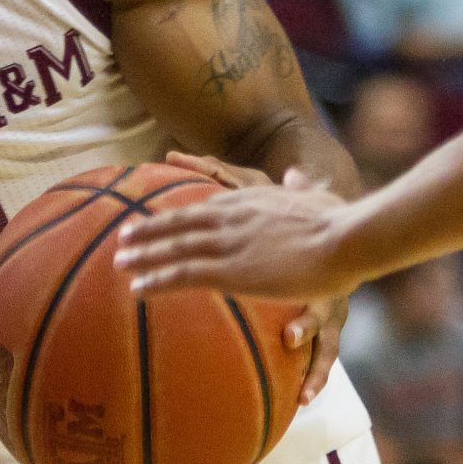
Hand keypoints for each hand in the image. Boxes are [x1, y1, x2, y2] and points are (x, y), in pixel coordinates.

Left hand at [136, 154, 352, 398]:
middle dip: (149, 230)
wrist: (343, 238)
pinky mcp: (229, 271)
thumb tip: (299, 175)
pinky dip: (155, 280)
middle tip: (124, 237)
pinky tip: (137, 289)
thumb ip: (302, 188)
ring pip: (173, 248)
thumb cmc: (341, 222)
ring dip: (143, 255)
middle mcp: (231, 218)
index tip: (161, 219)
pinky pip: (182, 275)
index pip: (205, 206)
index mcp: (250, 200)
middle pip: (179, 222)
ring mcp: (227, 243)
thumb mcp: (317, 197)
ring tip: (119, 263)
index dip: (179, 214)